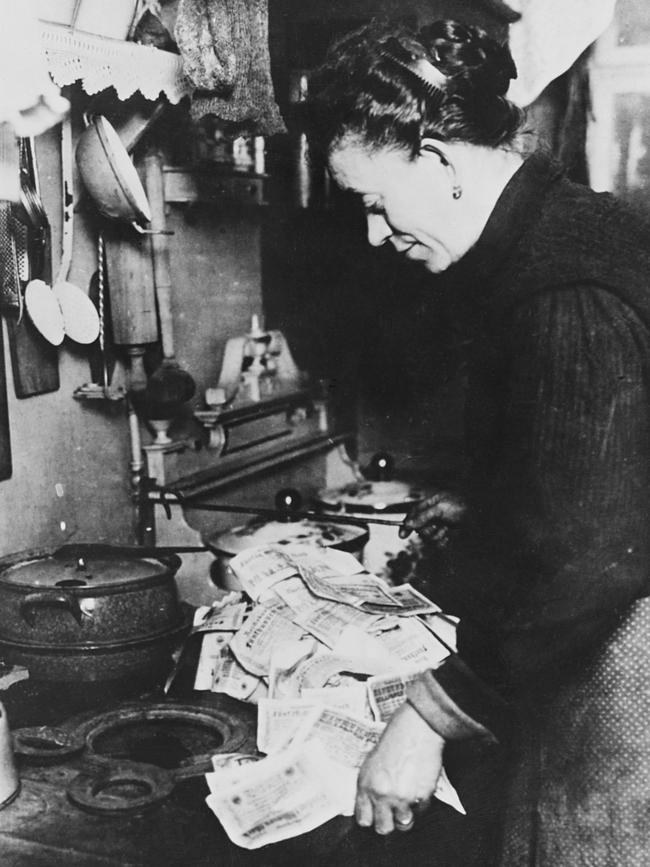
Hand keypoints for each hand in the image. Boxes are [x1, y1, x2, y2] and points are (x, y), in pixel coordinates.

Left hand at [355, 701, 444, 834]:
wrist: (416, 729)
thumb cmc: (394, 740)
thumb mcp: (372, 762)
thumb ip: (370, 785)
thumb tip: (372, 804)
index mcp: (366, 785)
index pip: (362, 819)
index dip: (370, 818)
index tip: (376, 815)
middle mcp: (381, 795)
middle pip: (383, 828)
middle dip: (389, 823)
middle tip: (394, 813)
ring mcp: (402, 799)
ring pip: (403, 825)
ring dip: (407, 816)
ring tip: (408, 801)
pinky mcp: (421, 797)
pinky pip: (421, 812)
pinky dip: (421, 804)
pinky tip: (419, 787)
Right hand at [399, 491, 466, 544]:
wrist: (480, 518)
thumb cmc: (462, 507)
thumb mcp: (440, 508)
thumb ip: (423, 516)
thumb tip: (408, 524)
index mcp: (430, 505)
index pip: (413, 515)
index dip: (407, 524)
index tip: (402, 535)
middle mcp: (433, 517)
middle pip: (418, 528)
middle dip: (426, 529)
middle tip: (438, 525)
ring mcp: (439, 527)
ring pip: (427, 538)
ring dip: (436, 535)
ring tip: (448, 529)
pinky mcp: (446, 538)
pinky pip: (436, 544)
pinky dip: (443, 540)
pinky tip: (451, 535)